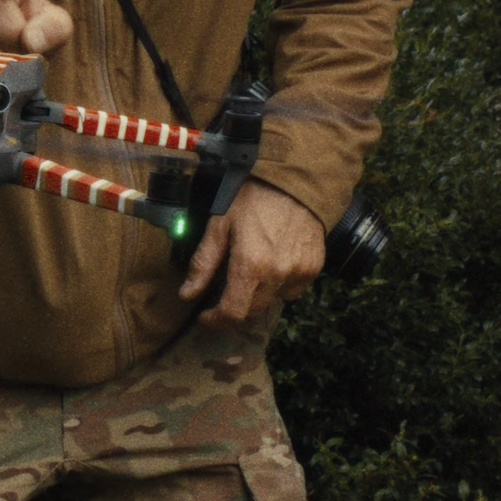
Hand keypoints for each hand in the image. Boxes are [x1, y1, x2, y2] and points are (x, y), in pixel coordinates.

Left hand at [179, 179, 326, 332]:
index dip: (217, 320)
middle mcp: (277, 275)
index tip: (207, 315)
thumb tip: (187, 293)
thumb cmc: (254, 197)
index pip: (233, 313)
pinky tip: (274, 262)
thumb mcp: (220, 224)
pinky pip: (293, 288)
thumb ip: (204, 262)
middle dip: (235, 307)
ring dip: (259, 294)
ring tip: (252, 270)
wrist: (297, 179)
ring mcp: (299, 273)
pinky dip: (281, 283)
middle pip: (253, 311)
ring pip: (274, 300)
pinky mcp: (314, 268)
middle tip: (224, 292)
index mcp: (251, 266)